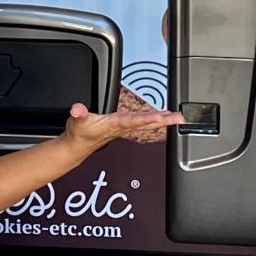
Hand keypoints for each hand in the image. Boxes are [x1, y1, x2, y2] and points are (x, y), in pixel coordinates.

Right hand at [62, 101, 184, 151]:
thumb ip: (78, 113)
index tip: (161, 117)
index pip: (134, 121)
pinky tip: (160, 116)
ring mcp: (124, 128)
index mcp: (114, 124)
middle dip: (164, 121)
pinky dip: (153, 120)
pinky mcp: (124, 127)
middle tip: (179, 118)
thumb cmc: (80, 133)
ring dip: (162, 120)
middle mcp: (122, 127)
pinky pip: (143, 123)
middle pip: (147, 124)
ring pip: (147, 124)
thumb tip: (77, 109)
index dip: (147, 119)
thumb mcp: (76, 121)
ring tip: (175, 116)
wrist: (77, 146)